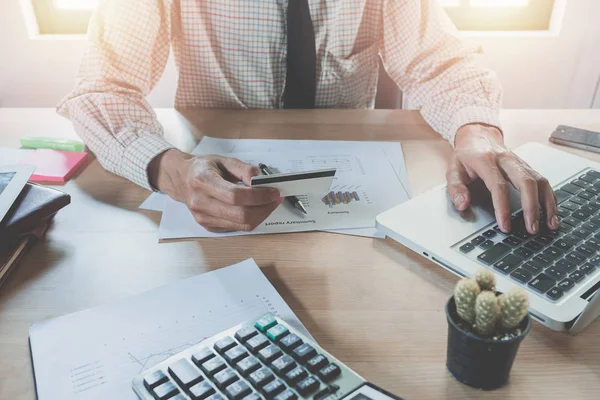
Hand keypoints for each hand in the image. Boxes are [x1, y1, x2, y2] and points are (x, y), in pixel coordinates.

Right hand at [149, 149, 282, 231]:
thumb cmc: (202, 168)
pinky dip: (251, 220)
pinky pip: (236, 228)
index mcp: (202, 181)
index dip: (258, 196)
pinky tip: (255, 209)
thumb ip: (244, 169)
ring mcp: (203, 218)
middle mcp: (200, 202)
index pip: (235, 196)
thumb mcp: (223, 160)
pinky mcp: (208, 226)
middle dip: (264, 208)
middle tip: (275, 199)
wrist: (182, 179)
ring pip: (241, 225)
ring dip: (261, 215)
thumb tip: (261, 181)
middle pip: (240, 214)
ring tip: (269, 203)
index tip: (273, 192)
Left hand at [447, 124, 558, 234]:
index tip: (505, 225)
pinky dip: (550, 198)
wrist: (478, 136)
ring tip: (550, 224)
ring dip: (547, 204)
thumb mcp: (453, 170)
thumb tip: (463, 205)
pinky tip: (552, 213)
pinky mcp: (528, 167)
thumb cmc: (466, 156)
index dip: (503, 207)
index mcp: (486, 161)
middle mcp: (507, 160)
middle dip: (531, 207)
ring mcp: (520, 162)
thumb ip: (456, 188)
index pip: (498, 186)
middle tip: (532, 228)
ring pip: (540, 181)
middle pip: (526, 182)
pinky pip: (543, 181)